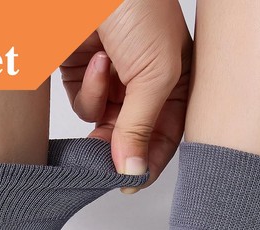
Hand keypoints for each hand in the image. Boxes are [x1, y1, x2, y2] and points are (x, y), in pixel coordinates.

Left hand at [60, 0, 191, 189]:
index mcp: (177, 82)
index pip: (166, 137)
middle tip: (105, 160)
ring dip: (102, 107)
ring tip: (106, 70)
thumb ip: (141, 128)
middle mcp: (146, 84)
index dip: (150, 162)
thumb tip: (133, 172)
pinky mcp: (83, 74)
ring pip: (104, 126)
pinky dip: (87, 90)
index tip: (131, 183)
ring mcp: (114, 80)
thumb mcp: (156, 73)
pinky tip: (95, 60)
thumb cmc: (140, 6)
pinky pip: (83, 106)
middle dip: (118, 146)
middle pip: (131, 138)